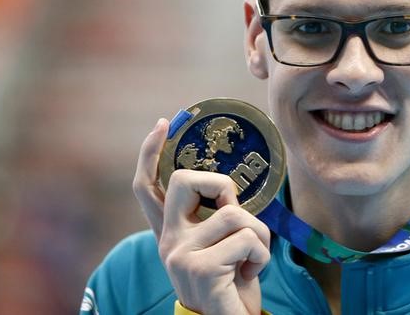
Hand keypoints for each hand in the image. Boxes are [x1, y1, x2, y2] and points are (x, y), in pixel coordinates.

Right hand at [133, 119, 270, 313]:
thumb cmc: (230, 284)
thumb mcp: (221, 247)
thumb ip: (215, 220)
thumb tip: (229, 192)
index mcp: (171, 233)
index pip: (147, 187)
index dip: (150, 152)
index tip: (164, 123)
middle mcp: (167, 240)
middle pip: (184, 180)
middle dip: (221, 185)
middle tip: (235, 212)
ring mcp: (179, 253)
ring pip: (234, 214)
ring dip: (258, 235)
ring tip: (250, 258)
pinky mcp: (199, 267)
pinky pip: (247, 239)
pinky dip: (262, 255)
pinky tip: (250, 273)